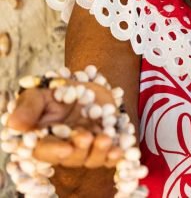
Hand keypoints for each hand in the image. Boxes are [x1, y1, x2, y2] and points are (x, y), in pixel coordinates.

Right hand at [5, 82, 123, 168]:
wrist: (85, 88)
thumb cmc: (56, 93)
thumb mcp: (38, 95)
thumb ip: (28, 108)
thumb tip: (15, 124)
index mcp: (43, 140)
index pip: (45, 151)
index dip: (55, 151)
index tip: (66, 147)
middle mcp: (64, 149)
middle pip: (71, 158)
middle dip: (80, 149)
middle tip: (87, 136)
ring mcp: (86, 149)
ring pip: (91, 159)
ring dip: (100, 151)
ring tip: (106, 138)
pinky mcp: (105, 145)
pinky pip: (110, 156)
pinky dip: (115, 155)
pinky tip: (120, 150)